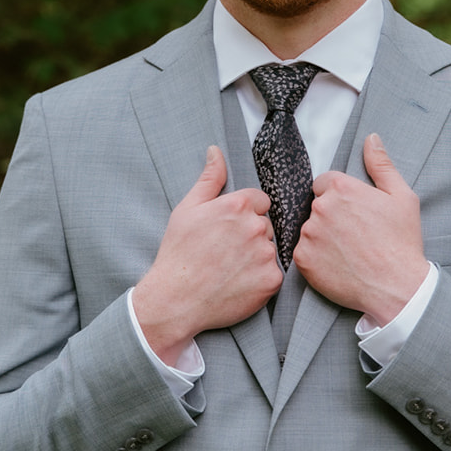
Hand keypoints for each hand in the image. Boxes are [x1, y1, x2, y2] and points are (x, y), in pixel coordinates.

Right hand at [132, 146, 281, 362]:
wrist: (175, 299)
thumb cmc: (179, 253)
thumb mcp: (187, 209)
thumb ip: (209, 178)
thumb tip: (216, 151)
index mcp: (238, 205)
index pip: (260, 201)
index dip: (244, 215)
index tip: (227, 231)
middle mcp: (256, 227)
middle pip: (266, 225)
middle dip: (251, 235)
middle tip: (225, 252)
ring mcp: (266, 254)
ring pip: (270, 249)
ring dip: (256, 257)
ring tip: (230, 268)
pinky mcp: (272, 280)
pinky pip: (274, 273)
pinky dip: (260, 279)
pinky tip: (239, 283)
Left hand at [293, 133, 429, 323]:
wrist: (396, 286)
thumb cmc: (401, 242)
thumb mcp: (402, 197)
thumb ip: (381, 165)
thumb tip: (371, 139)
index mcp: (342, 188)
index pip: (325, 183)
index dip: (340, 198)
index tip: (354, 214)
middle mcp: (321, 208)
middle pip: (316, 206)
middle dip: (331, 216)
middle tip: (354, 235)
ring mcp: (309, 234)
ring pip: (308, 229)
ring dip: (321, 237)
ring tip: (347, 252)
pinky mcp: (302, 259)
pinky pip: (302, 252)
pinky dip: (315, 258)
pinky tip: (337, 264)